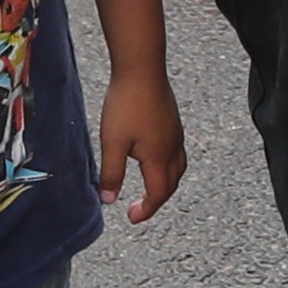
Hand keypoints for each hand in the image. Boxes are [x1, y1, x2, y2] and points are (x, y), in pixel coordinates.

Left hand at [100, 62, 186, 223]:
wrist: (142, 69)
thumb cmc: (126, 104)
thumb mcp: (112, 142)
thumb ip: (111, 173)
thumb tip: (109, 199)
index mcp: (158, 156)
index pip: (158, 193)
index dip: (146, 210)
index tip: (132, 218)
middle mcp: (172, 147)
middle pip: (172, 183)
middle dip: (157, 200)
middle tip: (138, 208)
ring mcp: (175, 133)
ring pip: (178, 168)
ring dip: (165, 184)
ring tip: (149, 188)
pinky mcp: (173, 121)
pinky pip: (177, 153)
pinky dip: (168, 167)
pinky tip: (153, 158)